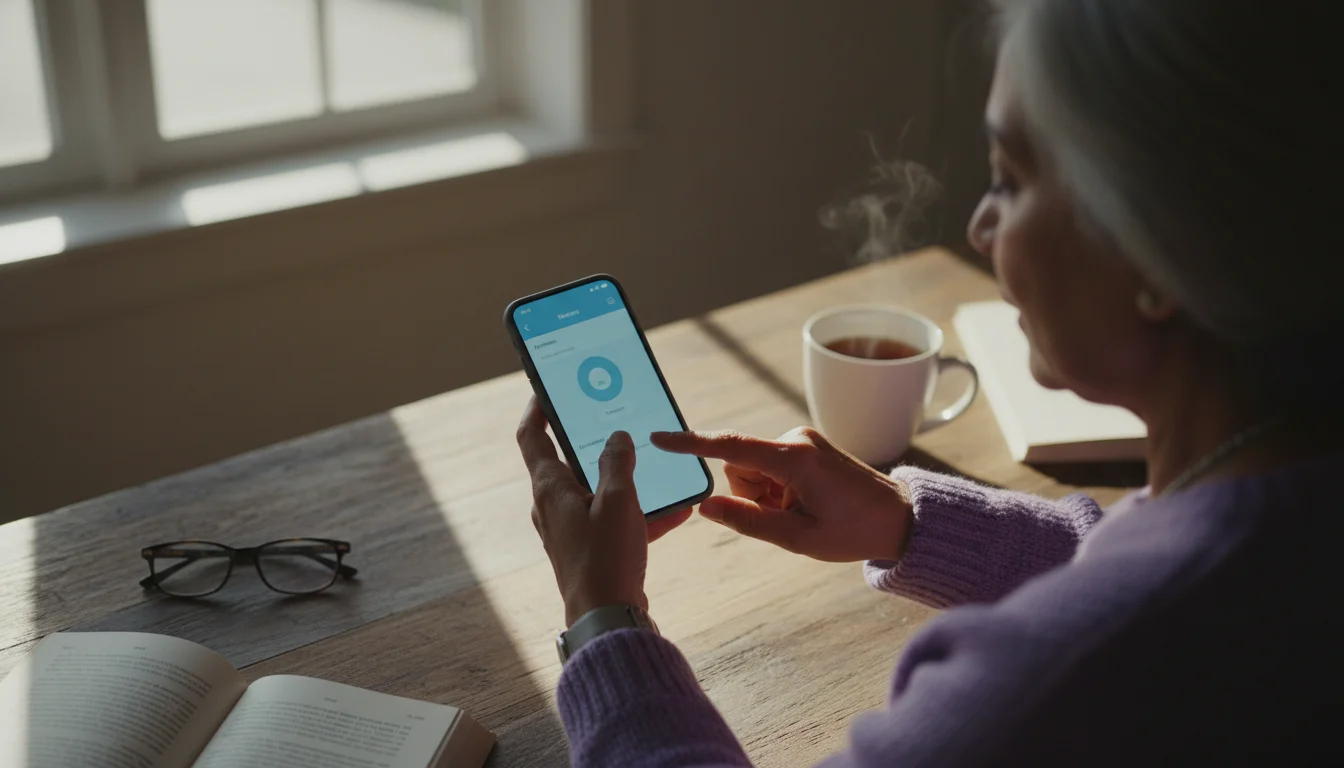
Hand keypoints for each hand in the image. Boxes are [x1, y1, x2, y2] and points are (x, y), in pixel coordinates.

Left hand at [517, 397, 690, 625]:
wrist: (607, 618)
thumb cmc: (606, 557)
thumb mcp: (618, 500)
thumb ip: (618, 462)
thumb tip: (616, 438)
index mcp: (550, 488)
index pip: (533, 435)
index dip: (538, 408)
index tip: (547, 388)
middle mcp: (554, 506)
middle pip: (568, 461)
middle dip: (593, 440)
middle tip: (612, 417)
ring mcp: (571, 529)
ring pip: (598, 492)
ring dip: (626, 479)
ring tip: (655, 466)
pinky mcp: (590, 550)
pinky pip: (615, 520)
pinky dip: (640, 514)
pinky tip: (677, 511)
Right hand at [650, 427, 911, 561]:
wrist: (900, 518)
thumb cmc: (854, 531)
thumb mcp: (798, 539)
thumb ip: (748, 521)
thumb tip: (705, 507)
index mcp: (794, 459)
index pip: (730, 448)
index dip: (691, 444)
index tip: (659, 438)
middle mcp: (795, 440)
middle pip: (740, 468)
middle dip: (753, 496)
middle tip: (792, 517)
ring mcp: (801, 440)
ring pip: (753, 471)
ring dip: (768, 495)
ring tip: (805, 510)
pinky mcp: (805, 445)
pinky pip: (770, 468)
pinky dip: (779, 489)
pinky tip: (808, 502)